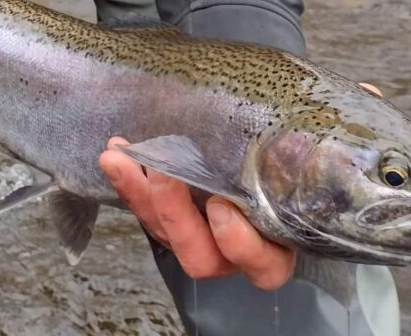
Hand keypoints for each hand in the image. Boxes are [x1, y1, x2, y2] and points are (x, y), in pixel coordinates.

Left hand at [99, 137, 295, 288]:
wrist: (246, 163)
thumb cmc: (277, 171)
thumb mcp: (288, 167)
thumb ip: (291, 161)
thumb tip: (294, 144)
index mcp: (270, 248)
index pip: (262, 265)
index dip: (240, 243)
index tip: (222, 207)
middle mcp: (229, 254)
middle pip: (199, 255)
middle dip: (175, 213)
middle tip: (160, 169)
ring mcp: (194, 239)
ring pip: (163, 233)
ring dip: (138, 195)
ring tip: (117, 158)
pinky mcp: (167, 221)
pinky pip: (144, 210)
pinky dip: (128, 182)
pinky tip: (116, 150)